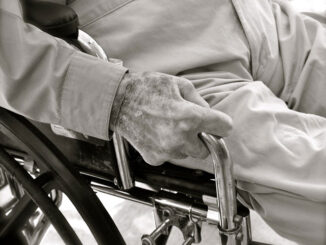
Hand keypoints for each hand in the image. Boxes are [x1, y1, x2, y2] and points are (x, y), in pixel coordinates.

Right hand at [110, 71, 231, 165]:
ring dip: (184, 143)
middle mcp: (180, 138)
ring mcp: (167, 150)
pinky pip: (170, 156)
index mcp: (191, 117)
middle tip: (188, 124)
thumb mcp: (179, 84)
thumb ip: (200, 101)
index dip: (222, 123)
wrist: (118, 100)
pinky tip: (158, 133)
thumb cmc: (147, 89)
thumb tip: (210, 114)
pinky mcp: (155, 158)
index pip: (224, 128)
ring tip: (168, 126)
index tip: (218, 123)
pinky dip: (168, 147)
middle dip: (200, 138)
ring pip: (187, 154)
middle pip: (206, 149)